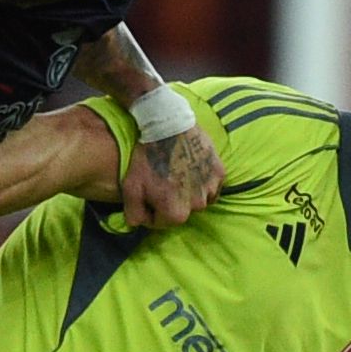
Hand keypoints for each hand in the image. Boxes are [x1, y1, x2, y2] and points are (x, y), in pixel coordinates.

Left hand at [120, 116, 225, 231]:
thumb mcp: (130, 187)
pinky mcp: (220, 173)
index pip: (161, 222)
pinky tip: (192, 168)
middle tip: (162, 181)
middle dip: (171, 201)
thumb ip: (133, 214)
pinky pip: (211, 186)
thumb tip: (137, 226)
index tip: (147, 194)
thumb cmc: (147, 158)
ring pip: (197, 199)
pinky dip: (203, 181)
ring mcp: (211, 189)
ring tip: (177, 173)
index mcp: (176, 214)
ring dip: (188, 192)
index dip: (150, 209)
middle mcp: (197, 206)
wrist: (168, 126)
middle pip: (181, 211)